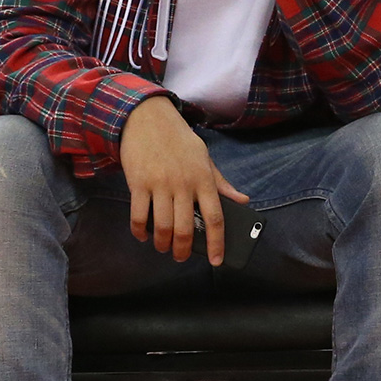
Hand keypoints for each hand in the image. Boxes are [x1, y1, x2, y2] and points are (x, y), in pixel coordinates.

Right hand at [120, 97, 248, 265]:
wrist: (148, 118)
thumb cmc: (179, 141)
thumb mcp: (205, 158)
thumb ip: (221, 183)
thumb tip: (243, 201)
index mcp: (204, 179)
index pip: (216, 218)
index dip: (217, 243)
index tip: (217, 261)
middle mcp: (184, 184)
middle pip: (186, 228)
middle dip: (183, 250)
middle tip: (180, 257)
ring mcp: (160, 184)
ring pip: (163, 226)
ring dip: (162, 244)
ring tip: (163, 247)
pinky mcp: (138, 183)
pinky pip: (139, 216)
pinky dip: (140, 231)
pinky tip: (143, 235)